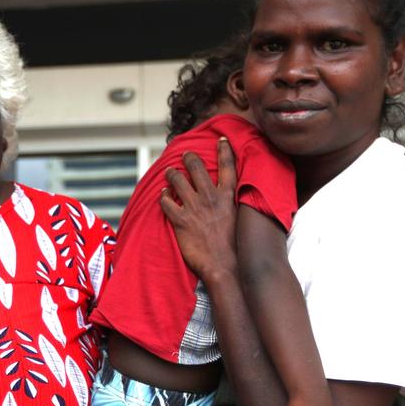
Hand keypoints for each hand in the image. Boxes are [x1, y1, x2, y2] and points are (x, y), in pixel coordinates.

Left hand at [161, 138, 238, 282]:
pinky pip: (166, 202)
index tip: (220, 139)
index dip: (224, 150)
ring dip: (171, 174)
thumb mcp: (241, 220)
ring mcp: (194, 208)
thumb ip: (236, 205)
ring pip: (177, 181)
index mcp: (227, 197)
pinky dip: (163, 196)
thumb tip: (236, 199)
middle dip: (189, 158)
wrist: (225, 266)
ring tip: (169, 172)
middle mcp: (210, 198)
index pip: (227, 166)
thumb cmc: (235, 247)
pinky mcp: (180, 221)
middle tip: (185, 155)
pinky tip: (162, 195)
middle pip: (196, 168)